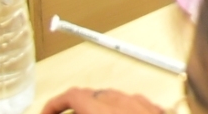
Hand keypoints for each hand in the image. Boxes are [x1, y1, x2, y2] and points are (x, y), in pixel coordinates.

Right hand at [40, 89, 165, 113]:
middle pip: (93, 95)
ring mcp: (145, 106)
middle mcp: (125, 103)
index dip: (55, 104)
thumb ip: (82, 110)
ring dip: (98, 107)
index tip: (46, 113)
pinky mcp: (160, 111)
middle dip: (75, 107)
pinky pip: (136, 104)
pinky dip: (121, 110)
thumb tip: (64, 111)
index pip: (73, 95)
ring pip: (115, 98)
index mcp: (103, 110)